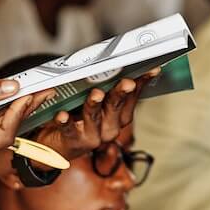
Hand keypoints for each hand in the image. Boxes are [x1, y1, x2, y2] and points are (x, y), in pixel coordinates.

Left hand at [28, 71, 153, 161]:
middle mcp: (109, 128)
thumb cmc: (77, 117)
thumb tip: (116, 63)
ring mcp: (92, 136)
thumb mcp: (95, 102)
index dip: (141, 84)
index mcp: (118, 117)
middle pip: (115, 107)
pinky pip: (68, 130)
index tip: (151, 69)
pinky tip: (62, 114)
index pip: (131, 97)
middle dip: (121, 93)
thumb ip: (106, 86)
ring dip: (95, 104)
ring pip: (93, 117)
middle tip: (127, 81)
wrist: (58, 146)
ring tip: (96, 93)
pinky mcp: (71, 141)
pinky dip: (65, 121)